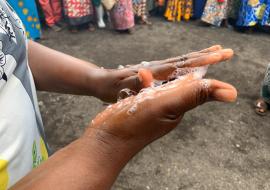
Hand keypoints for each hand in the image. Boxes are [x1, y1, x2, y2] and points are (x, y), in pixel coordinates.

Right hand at [86, 60, 236, 159]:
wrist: (105, 140)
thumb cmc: (134, 124)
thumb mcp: (167, 105)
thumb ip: (193, 95)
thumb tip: (232, 92)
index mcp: (178, 106)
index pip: (197, 84)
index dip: (205, 68)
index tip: (218, 53)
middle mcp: (168, 106)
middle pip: (183, 83)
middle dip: (191, 68)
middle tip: (202, 56)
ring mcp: (152, 107)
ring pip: (165, 85)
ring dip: (169, 73)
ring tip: (174, 65)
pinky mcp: (137, 107)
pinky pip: (149, 90)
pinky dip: (149, 81)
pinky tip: (144, 76)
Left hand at [96, 45, 232, 101]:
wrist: (100, 81)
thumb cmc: (110, 87)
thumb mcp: (121, 88)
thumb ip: (135, 83)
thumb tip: (147, 76)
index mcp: (154, 72)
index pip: (181, 65)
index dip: (200, 61)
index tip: (219, 55)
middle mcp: (157, 68)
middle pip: (185, 60)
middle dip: (205, 56)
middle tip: (225, 51)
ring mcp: (156, 69)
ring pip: (181, 62)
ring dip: (198, 58)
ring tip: (213, 54)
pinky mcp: (153, 73)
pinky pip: (175, 68)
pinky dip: (187, 66)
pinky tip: (191, 68)